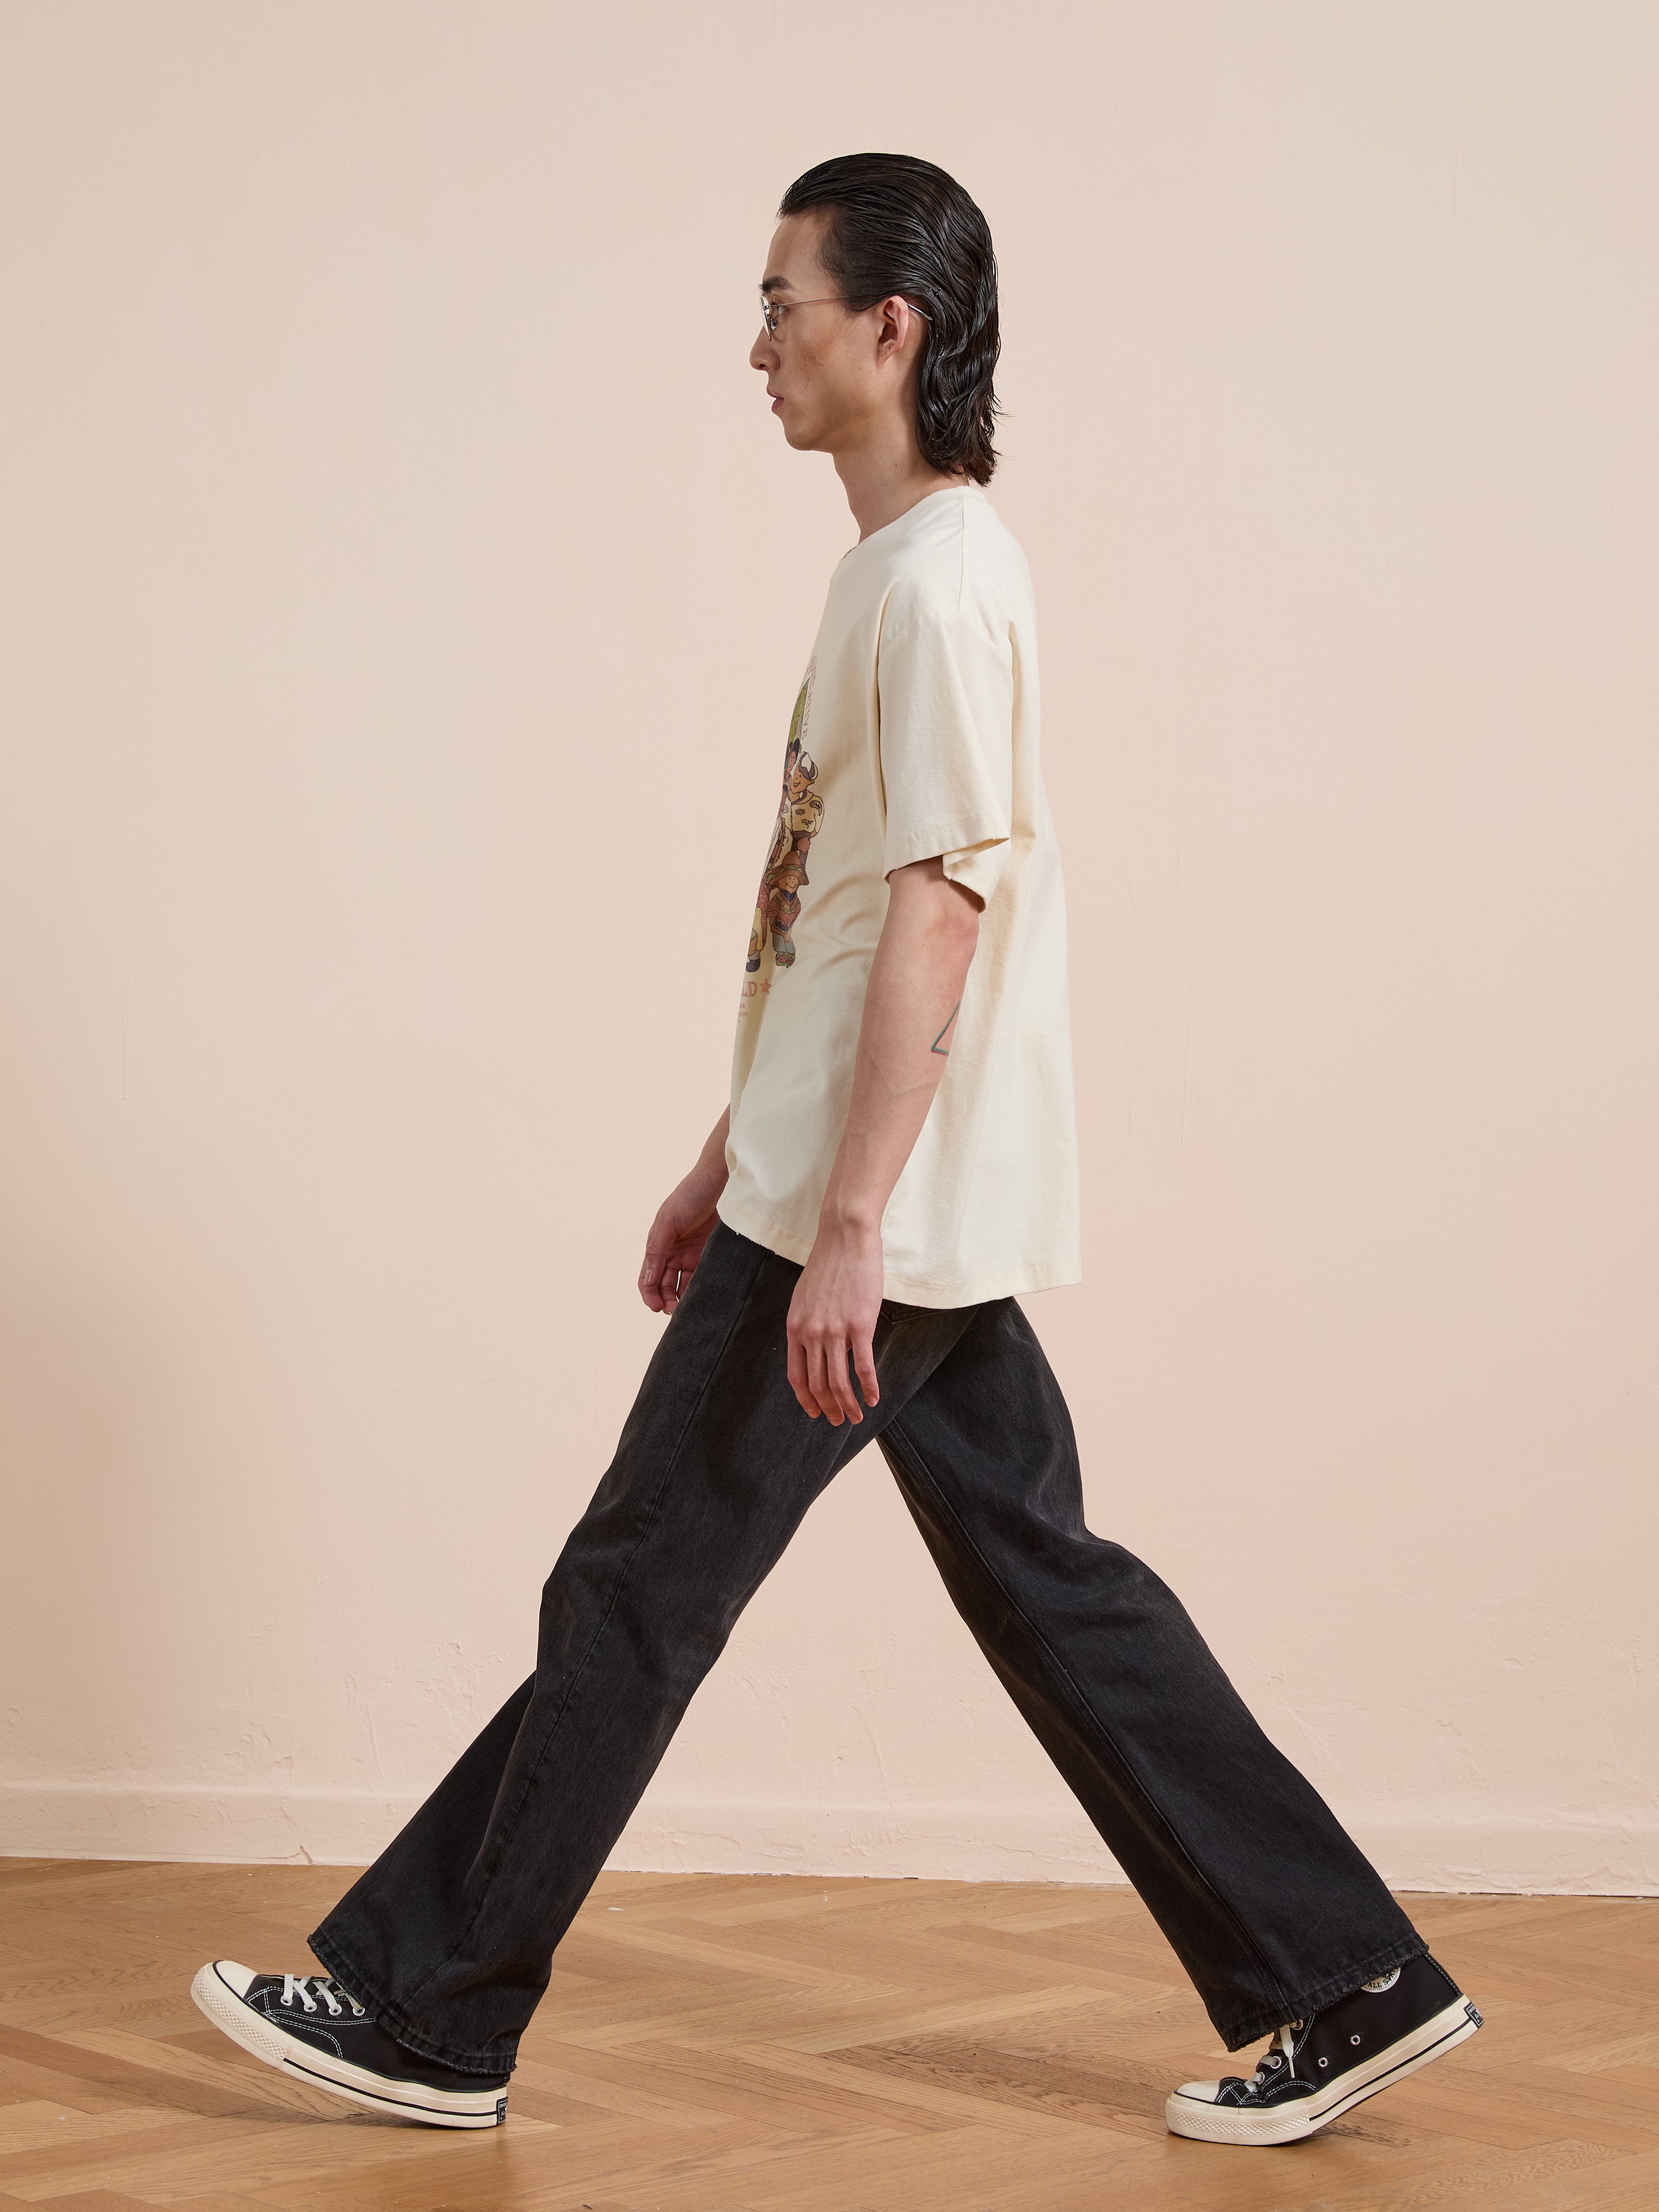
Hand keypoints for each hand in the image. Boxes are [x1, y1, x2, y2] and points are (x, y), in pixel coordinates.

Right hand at [638, 1168, 722, 1314]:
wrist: (723, 1180)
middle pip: (666, 1286)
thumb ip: (657, 1250)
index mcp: (658, 1245)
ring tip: (692, 1309)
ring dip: (685, 1300)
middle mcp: (675, 1253)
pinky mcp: (714, 1255)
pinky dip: (704, 1290)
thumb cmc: (691, 1194)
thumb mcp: (668, 1221)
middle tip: (676, 1312)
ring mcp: (695, 1255)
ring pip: (686, 1286)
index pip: (648, 1278)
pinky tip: (708, 1297)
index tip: (657, 1307)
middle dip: (668, 1301)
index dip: (649, 1295)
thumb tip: (648, 1280)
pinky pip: (706, 1278)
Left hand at [787, 1218, 883, 1424]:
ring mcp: (835, 1331)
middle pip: (818, 1384)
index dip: (806, 1399)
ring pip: (839, 1382)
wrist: (845, 1238)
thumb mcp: (806, 1297)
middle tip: (840, 1421)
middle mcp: (811, 1333)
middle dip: (829, 1409)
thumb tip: (817, 1347)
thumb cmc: (829, 1264)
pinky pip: (863, 1367)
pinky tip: (874, 1399)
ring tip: (857, 1417)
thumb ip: (808, 1324)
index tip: (815, 1413)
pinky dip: (868, 1388)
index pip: (796, 1376)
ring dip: (848, 1405)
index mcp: (795, 1327)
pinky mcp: (860, 1325)